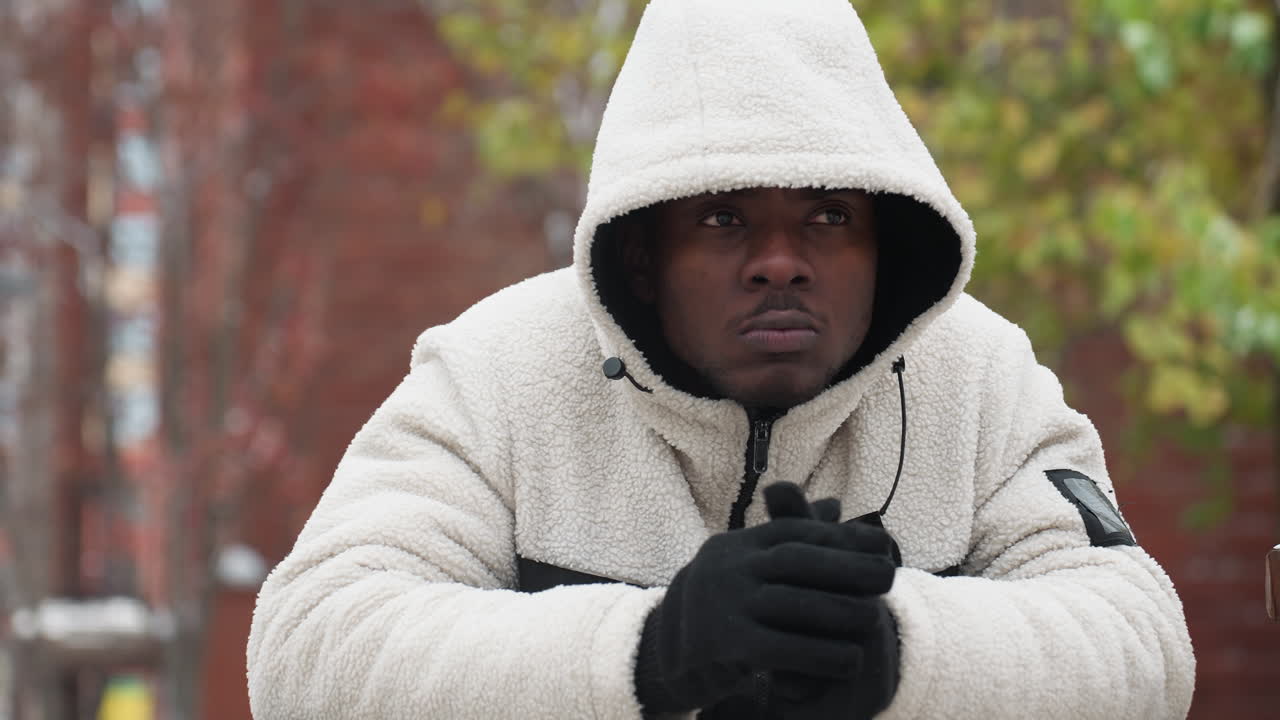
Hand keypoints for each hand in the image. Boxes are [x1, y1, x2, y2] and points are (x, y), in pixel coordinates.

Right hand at [634, 484, 895, 713]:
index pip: (793, 531)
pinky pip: (783, 649)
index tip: (882, 544)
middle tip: (890, 576)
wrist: (667, 652)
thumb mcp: (752, 567)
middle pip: (796, 560)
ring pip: (793, 605)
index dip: (840, 536)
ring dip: (841, 611)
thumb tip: (833, 503)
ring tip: (876, 620)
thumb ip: (792, 539)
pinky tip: (851, 661)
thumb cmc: (727, 604)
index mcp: (737, 545)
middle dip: (847, 567)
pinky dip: (821, 655)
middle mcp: (727, 568)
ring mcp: (723, 606)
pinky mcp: (725, 647)